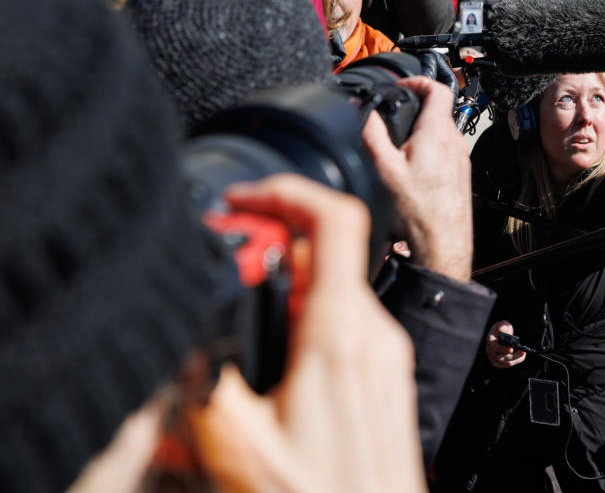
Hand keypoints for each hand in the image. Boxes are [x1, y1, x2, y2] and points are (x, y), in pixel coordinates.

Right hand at [187, 174, 421, 492]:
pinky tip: (267, 368)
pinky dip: (301, 326)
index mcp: (341, 336)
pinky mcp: (386, 379)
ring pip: (329, 291)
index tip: (242, 202)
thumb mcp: (238, 444)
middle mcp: (375, 335)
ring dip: (280, 295)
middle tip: (220, 279)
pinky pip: (342, 327)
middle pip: (321, 254)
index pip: (334, 218)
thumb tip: (187, 325)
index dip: (285, 192)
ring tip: (234, 330)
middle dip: (265, 255)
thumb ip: (209, 374)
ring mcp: (386, 357)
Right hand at [361, 76, 472, 282]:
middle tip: (395, 114)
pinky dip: (430, 149)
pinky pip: (446, 150)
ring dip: (422, 130)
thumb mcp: (383, 168)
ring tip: (401, 144)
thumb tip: (362, 110)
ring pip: (442, 131)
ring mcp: (461, 158)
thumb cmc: (417, 211)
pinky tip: (413, 168)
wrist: (441, 242)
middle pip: (438, 109)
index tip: (402, 85)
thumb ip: (372, 134)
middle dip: (416, 107)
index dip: (418, 81)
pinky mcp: (462, 173)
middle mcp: (455, 141)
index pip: (437, 89)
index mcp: (437, 132)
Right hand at [485, 320, 526, 368]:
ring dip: (516, 359)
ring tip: (523, 353)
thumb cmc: (502, 329)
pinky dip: (516, 361)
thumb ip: (503, 326)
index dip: (502, 349)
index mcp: (490, 341)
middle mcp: (490, 351)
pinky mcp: (499, 363)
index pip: (494, 347)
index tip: (511, 349)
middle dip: (513, 355)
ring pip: (505, 363)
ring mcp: (493, 359)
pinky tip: (521, 356)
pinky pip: (507, 364)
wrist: (500, 335)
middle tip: (522, 352)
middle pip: (500, 358)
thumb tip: (504, 331)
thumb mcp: (502, 324)